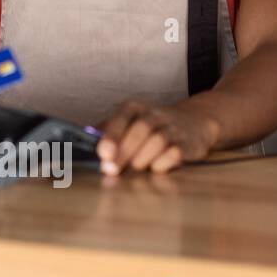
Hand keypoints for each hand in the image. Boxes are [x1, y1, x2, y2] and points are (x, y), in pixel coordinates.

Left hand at [95, 98, 220, 174]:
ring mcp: (174, 128)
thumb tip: (82, 144)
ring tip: (135, 168)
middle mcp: (155, 114)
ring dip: (143, 157)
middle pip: (140, 130)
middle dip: (124, 152)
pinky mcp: (188, 143)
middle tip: (112, 169)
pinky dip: (163, 162)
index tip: (103, 154)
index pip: (121, 118)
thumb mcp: (128, 122)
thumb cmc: (150, 126)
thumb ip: (107, 131)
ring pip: (158, 140)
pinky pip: (176, 153)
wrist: (194, 122)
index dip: (112, 136)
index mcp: (134, 107)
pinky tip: (155, 167)